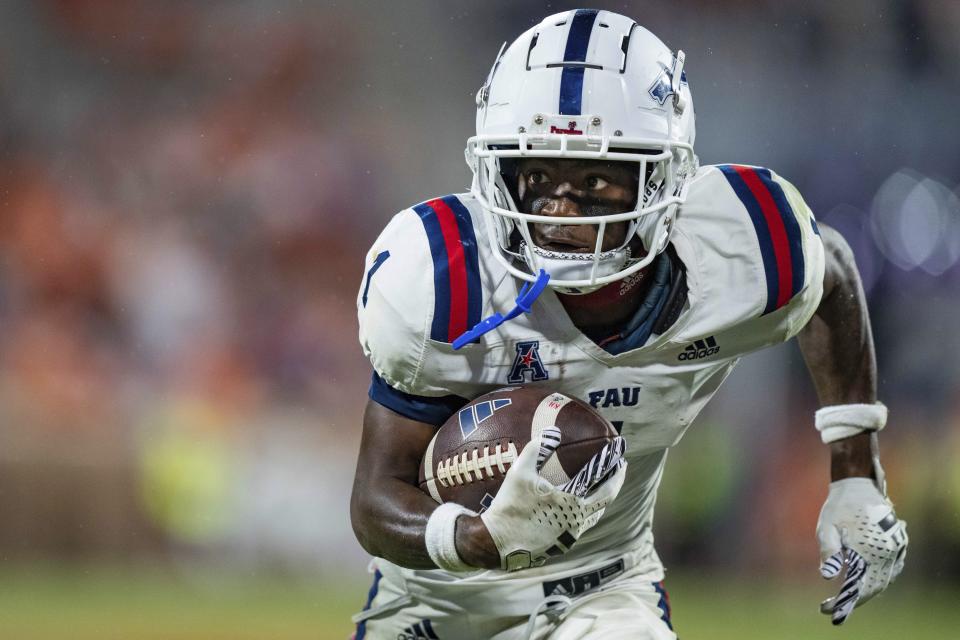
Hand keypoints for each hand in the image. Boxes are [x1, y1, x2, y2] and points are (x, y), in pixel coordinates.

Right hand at [479, 427, 626, 571]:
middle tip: (617, 469)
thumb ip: (537, 448)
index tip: (622, 459)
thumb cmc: (510, 505)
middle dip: (613, 483)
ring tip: (599, 486)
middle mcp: (577, 523)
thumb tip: (553, 430)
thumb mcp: (520, 471)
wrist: (497, 542)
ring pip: (592, 516)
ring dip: (599, 499)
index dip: (616, 472)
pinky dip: (583, 511)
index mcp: (573, 505)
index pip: (606, 488)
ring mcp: (569, 536)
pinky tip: (573, 504)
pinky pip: (578, 525)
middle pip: (605, 502)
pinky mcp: (559, 545)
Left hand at [817, 478, 907, 624]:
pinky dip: (879, 578)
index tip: (827, 609)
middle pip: (875, 586)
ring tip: (847, 595)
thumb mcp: (827, 527)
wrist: (858, 485)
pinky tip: (865, 580)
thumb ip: (828, 551)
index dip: (846, 602)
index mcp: (870, 550)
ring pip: (885, 579)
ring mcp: (897, 547)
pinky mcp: (899, 542)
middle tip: (834, 605)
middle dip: (855, 599)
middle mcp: (888, 551)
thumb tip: (827, 575)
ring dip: (868, 589)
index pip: (861, 587)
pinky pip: (892, 568)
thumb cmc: (838, 506)